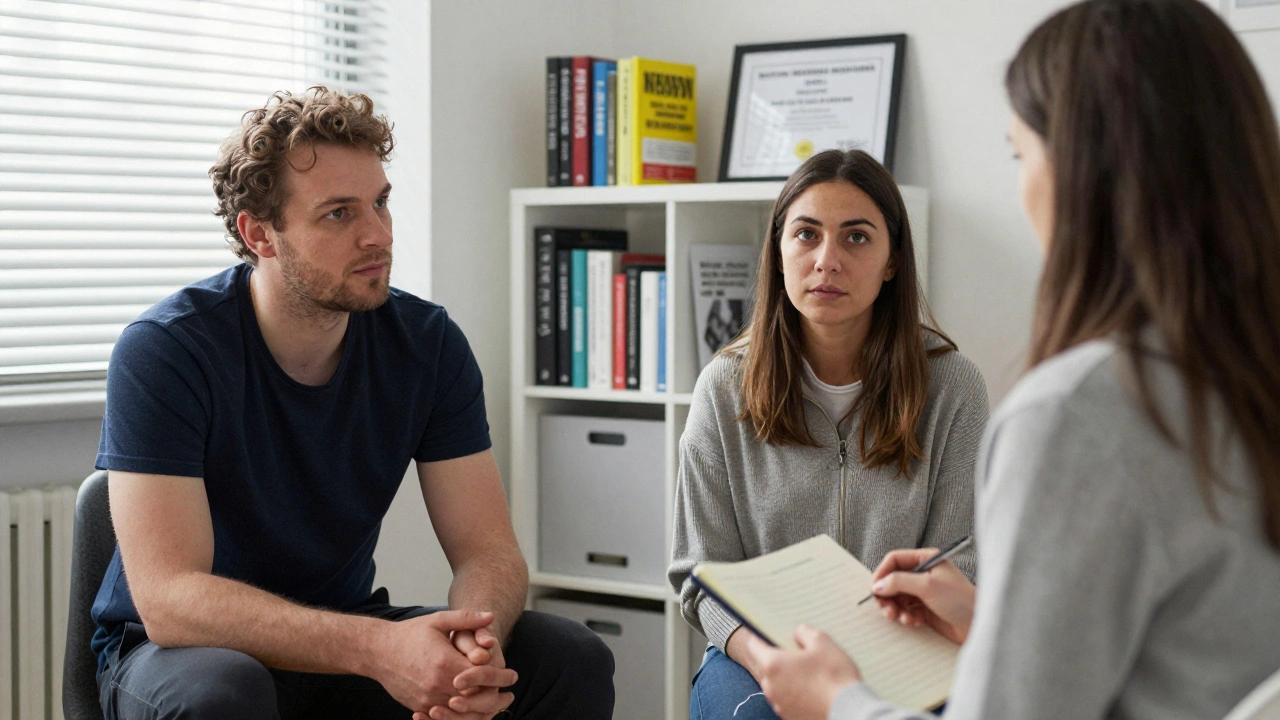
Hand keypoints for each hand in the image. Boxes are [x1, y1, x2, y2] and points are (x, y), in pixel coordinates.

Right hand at [412, 626, 514, 719]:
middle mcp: (436, 684)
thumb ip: (466, 618)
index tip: (513, 676)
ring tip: (495, 704)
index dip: (499, 676)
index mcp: (444, 662)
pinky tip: (471, 709)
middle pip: (474, 698)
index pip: (481, 675)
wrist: (378, 652)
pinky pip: (444, 715)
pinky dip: (459, 713)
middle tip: (507, 696)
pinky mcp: (419, 706)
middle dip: (493, 697)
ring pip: (460, 711)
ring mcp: (427, 698)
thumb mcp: (438, 621)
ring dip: (478, 709)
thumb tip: (491, 616)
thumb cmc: (410, 634)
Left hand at [742, 625, 861, 719]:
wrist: (848, 711)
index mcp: (772, 665)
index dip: (760, 637)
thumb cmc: (835, 677)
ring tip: (812, 675)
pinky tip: (815, 691)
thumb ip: (805, 632)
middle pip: (767, 667)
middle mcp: (770, 687)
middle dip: (780, 660)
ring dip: (789, 679)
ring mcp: (779, 705)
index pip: (754, 646)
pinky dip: (797, 695)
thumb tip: (799, 633)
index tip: (768, 634)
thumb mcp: (823, 642)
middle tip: (800, 655)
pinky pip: (788, 700)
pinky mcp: (789, 717)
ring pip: (778, 685)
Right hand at [869, 548, 975, 644]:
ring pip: (897, 597)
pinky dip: (905, 617)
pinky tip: (914, 622)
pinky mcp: (925, 609)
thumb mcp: (927, 585)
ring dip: (896, 609)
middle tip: (887, 610)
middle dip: (887, 596)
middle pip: (892, 580)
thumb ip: (899, 582)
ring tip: (901, 618)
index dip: (882, 573)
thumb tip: (877, 585)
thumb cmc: (960, 600)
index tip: (874, 589)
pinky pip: (905, 610)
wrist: (979, 625)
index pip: (894, 560)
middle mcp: (923, 574)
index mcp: (926, 559)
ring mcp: (924, 592)